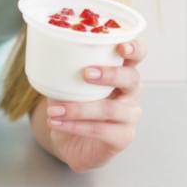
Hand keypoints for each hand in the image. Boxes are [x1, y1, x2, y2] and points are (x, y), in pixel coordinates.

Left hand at [43, 39, 144, 172]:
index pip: (138, 55)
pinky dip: (76, 126)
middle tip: (86, 73)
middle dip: (111, 74)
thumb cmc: (74, 103)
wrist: (71, 140)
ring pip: (111, 109)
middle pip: (131, 78)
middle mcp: (131, 91)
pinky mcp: (123, 137)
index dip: (134, 48)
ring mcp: (130, 115)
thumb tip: (48, 58)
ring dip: (79, 108)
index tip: (121, 46)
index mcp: (122, 70)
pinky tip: (57, 123)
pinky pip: (101, 131)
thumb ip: (67, 70)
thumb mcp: (69, 84)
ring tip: (54, 109)